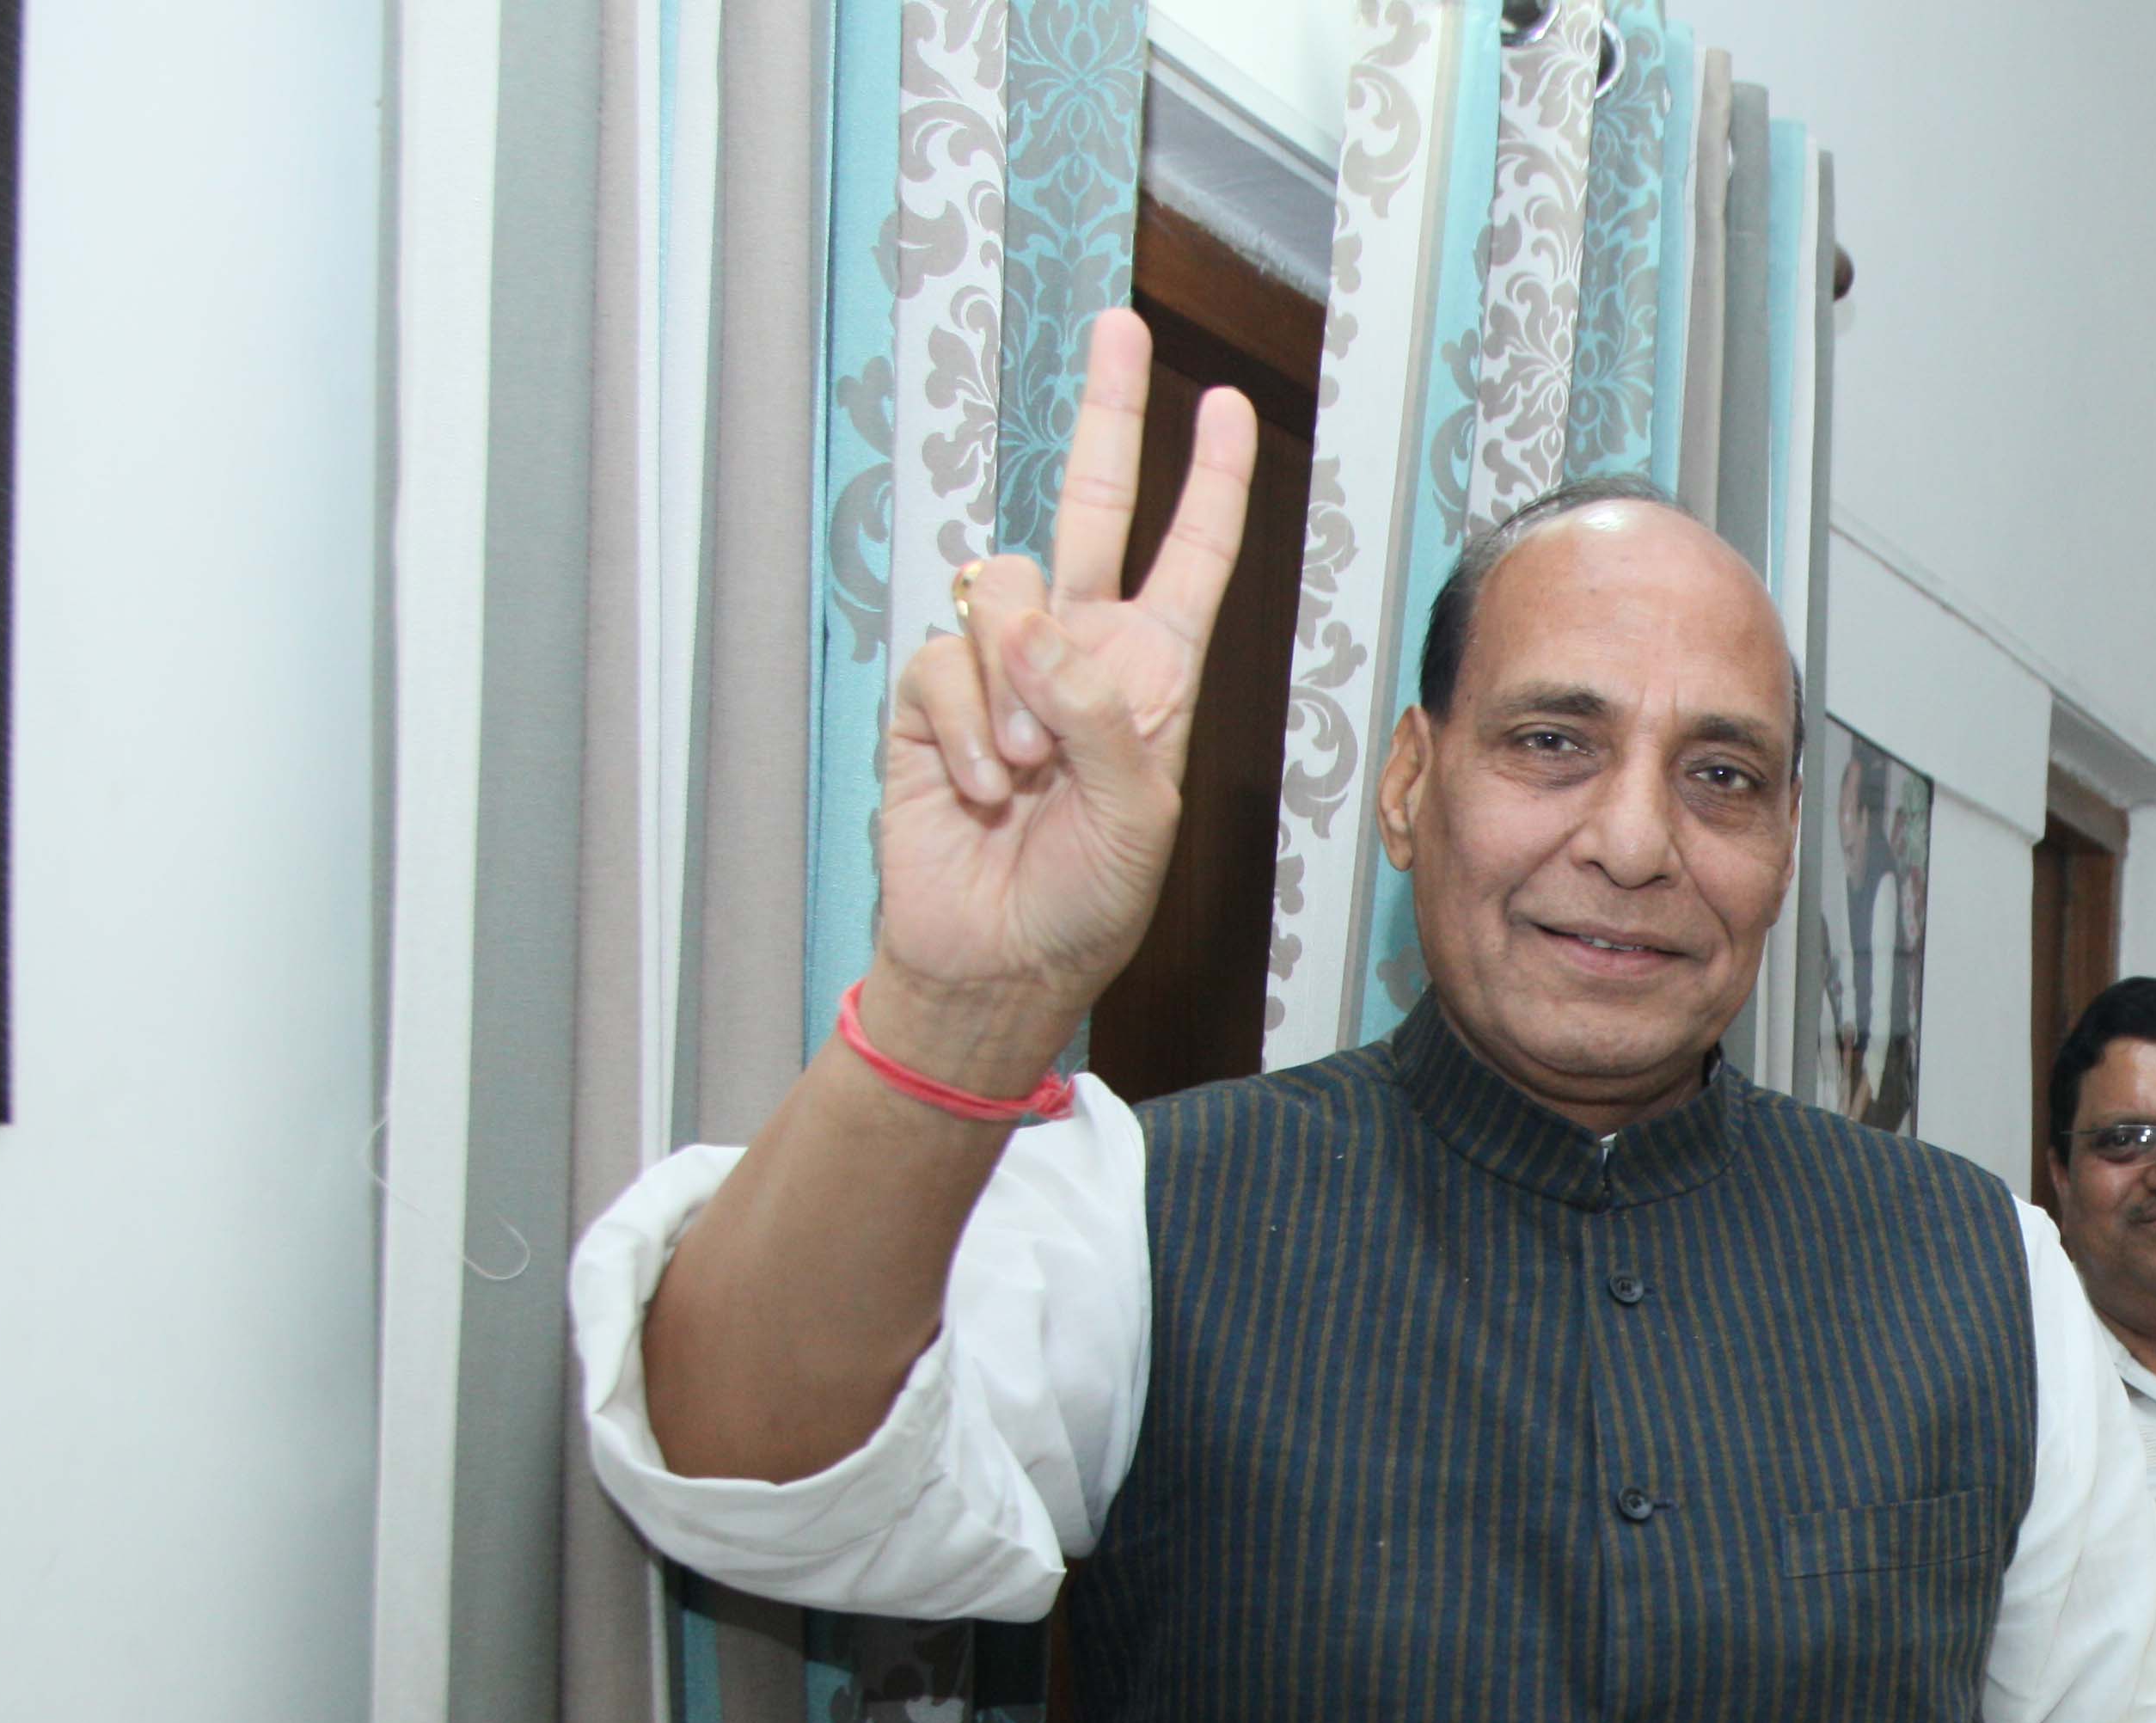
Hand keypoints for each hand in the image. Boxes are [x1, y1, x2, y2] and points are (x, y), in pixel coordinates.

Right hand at [868, 309, 1258, 1084]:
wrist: (992, 962)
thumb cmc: (1081, 905)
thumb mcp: (1138, 822)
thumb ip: (1105, 722)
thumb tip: (1041, 631)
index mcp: (1150, 679)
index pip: (1188, 561)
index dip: (1206, 486)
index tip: (1224, 407)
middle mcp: (1079, 655)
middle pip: (1091, 509)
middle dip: (1108, 416)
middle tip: (1120, 327)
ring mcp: (1000, 671)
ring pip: (1004, 590)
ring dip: (1016, 687)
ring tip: (1026, 775)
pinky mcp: (931, 698)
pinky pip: (945, 664)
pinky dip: (966, 730)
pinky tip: (984, 790)